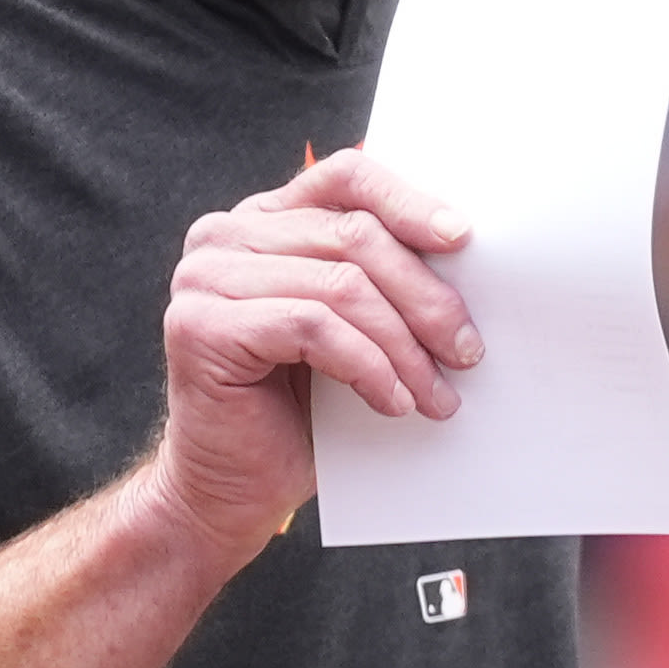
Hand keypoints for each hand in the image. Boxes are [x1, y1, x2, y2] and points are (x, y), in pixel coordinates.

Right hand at [145, 150, 479, 556]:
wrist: (233, 490)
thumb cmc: (299, 412)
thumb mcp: (348, 327)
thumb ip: (375, 277)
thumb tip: (461, 250)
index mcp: (261, 219)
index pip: (344, 177)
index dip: (407, 202)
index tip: (461, 238)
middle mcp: (223, 236)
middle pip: (352, 236)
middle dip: (424, 297)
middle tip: (467, 350)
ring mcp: (204, 278)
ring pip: (340, 286)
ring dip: (404, 346)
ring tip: (435, 392)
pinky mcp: (201, 326)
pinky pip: (312, 328)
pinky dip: (367, 367)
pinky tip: (392, 402)